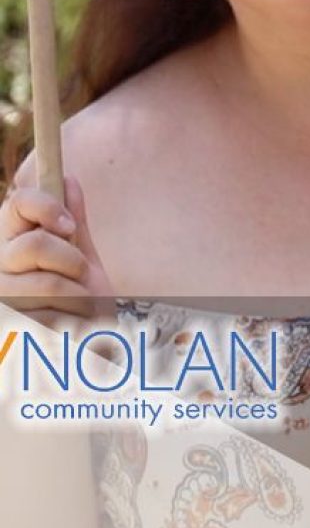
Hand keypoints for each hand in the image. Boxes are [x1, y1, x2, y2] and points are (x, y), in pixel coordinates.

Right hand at [0, 177, 114, 328]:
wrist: (83, 347)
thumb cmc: (81, 300)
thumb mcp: (80, 256)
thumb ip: (72, 224)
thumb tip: (67, 179)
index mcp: (11, 241)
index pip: (18, 203)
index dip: (46, 207)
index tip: (68, 225)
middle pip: (35, 245)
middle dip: (72, 262)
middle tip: (80, 278)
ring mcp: (2, 298)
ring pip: (48, 285)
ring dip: (79, 299)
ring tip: (79, 308)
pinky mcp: (8, 329)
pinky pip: (50, 319)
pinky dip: (71, 326)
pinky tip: (68, 330)